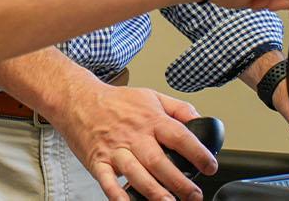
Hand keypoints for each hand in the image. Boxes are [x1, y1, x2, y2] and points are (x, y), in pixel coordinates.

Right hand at [53, 81, 215, 200]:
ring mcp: (115, 150)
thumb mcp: (152, 96)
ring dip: (154, 191)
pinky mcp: (98, 161)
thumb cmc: (115, 102)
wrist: (78, 100)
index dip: (198, 153)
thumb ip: (179, 108)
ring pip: (137, 173)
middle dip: (179, 182)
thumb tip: (201, 120)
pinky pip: (107, 181)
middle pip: (160, 162)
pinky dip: (117, 195)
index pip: (180, 137)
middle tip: (193, 195)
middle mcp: (134, 136)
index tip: (210, 166)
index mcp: (151, 120)